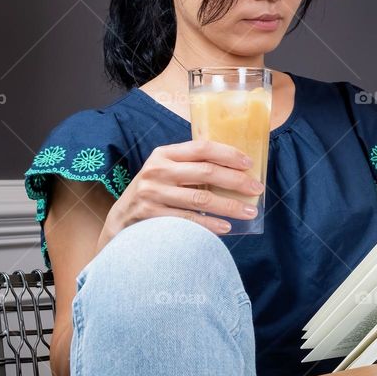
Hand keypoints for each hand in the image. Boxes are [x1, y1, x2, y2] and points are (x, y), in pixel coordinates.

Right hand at [97, 139, 264, 251]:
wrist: (120, 221)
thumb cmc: (153, 193)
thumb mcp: (165, 172)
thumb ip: (190, 167)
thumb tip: (235, 170)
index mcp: (164, 154)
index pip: (202, 148)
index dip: (228, 154)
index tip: (249, 164)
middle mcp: (157, 170)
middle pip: (206, 172)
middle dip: (236, 181)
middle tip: (256, 189)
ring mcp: (153, 193)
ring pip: (201, 198)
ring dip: (229, 206)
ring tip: (249, 211)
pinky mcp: (151, 215)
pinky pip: (189, 220)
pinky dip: (210, 224)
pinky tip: (226, 227)